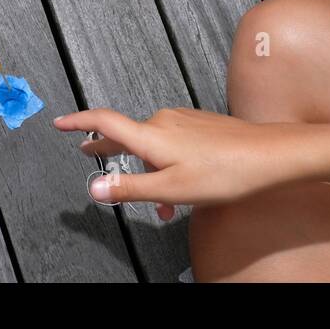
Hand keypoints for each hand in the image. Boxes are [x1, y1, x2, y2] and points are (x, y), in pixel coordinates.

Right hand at [54, 108, 304, 219]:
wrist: (269, 155)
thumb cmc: (225, 172)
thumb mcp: (170, 189)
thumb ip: (129, 189)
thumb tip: (93, 188)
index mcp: (150, 135)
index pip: (104, 122)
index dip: (78, 122)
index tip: (60, 123)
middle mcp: (163, 121)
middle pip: (126, 135)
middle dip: (109, 152)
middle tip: (88, 154)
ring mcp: (184, 121)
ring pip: (153, 145)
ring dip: (149, 172)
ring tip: (160, 207)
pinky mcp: (201, 125)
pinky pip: (173, 143)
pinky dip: (167, 164)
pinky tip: (182, 189)